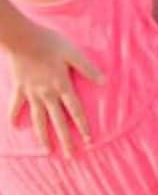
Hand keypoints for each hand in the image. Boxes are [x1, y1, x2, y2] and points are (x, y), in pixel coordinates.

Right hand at [5, 24, 102, 156]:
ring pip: (38, 120)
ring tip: (47, 150)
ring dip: (43, 136)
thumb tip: (105, 82)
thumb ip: (88, 69)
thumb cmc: (50, 43)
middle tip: (70, 156)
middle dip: (65, 140)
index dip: (83, 126)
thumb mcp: (74, 53)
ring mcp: (31, 93)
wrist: (22, 39)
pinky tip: (15, 127)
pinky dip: (14, 116)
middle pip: (58, 122)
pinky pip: (16, 106)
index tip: (89, 141)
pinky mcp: (19, 88)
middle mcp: (47, 94)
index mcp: (62, 86)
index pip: (76, 111)